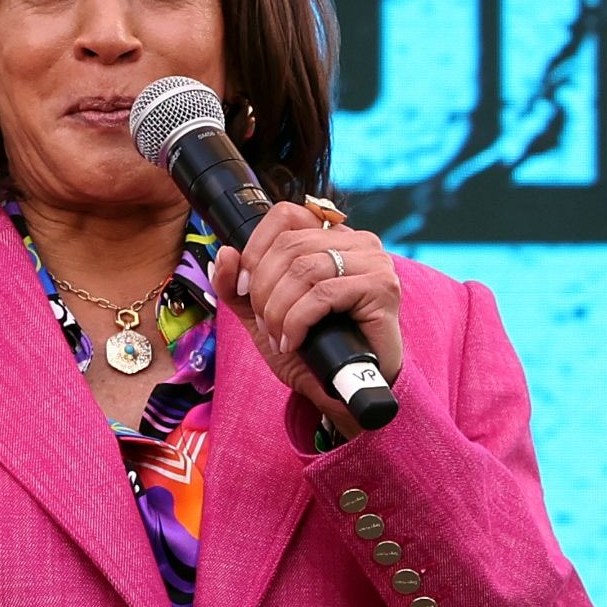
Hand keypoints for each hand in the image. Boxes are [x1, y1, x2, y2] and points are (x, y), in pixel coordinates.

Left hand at [209, 201, 405, 438]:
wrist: (345, 391)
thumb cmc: (312, 350)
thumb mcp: (262, 315)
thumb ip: (237, 287)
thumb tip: (224, 253)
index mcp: (330, 238)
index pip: (285, 215)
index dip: (255, 249)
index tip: (244, 289)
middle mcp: (357, 241)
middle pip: (290, 245)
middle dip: (264, 288)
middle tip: (265, 323)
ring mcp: (374, 262)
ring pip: (304, 269)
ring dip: (279, 308)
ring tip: (279, 336)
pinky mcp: (382, 288)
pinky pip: (323, 294)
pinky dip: (297, 321)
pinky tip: (294, 341)